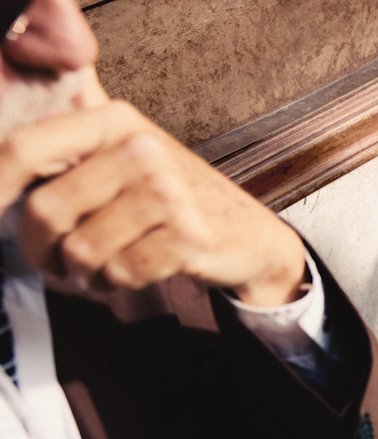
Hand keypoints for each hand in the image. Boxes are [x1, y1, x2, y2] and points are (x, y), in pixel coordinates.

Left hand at [0, 85, 304, 306]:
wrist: (249, 236)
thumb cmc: (176, 200)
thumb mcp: (126, 153)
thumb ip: (75, 135)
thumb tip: (13, 110)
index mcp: (114, 121)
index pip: (24, 147)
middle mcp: (142, 149)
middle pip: (47, 209)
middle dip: (41, 250)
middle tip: (54, 263)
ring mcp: (168, 193)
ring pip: (82, 250)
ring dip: (83, 274)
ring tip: (97, 272)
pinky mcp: (188, 237)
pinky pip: (121, 273)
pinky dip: (117, 284)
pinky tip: (128, 276)